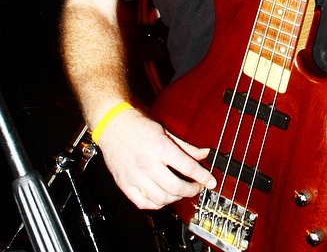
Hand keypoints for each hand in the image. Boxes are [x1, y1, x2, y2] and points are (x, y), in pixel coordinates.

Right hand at [97, 108, 216, 209]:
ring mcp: (135, 176)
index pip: (188, 167)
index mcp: (160, 148)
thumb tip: (204, 153)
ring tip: (181, 191)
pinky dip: (157, 204)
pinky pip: (144, 203)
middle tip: (197, 187)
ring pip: (161, 199)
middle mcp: (148, 164)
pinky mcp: (125, 185)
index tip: (211, 182)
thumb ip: (186, 146)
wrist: (113, 125)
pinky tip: (163, 197)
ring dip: (176, 198)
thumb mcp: (165, 131)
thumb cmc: (139, 126)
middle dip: (192, 190)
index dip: (203, 177)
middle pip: (176, 187)